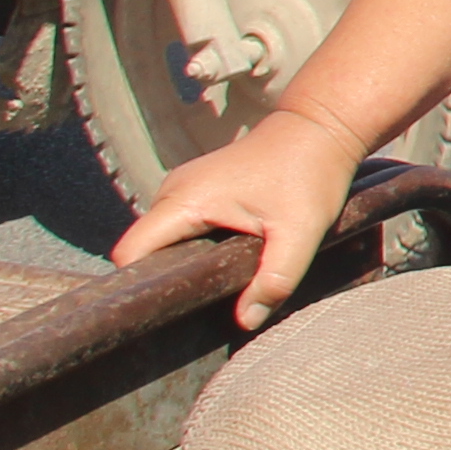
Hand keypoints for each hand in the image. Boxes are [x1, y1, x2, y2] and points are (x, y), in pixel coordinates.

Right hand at [114, 109, 360, 328]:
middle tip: (190, 312)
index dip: (136, 285)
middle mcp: (173, 191)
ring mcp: (183, 188)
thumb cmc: (310, 174)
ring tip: (206, 293)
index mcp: (184, 199)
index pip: (130, 252)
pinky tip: (217, 268)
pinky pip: (179, 228)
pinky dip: (192, 250)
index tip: (155, 315)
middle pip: (144, 250)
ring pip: (162, 240)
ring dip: (179, 265)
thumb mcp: (300, 233)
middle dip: (161, 281)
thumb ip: (274, 279)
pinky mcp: (198, 190)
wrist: (320, 128)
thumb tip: (245, 322)